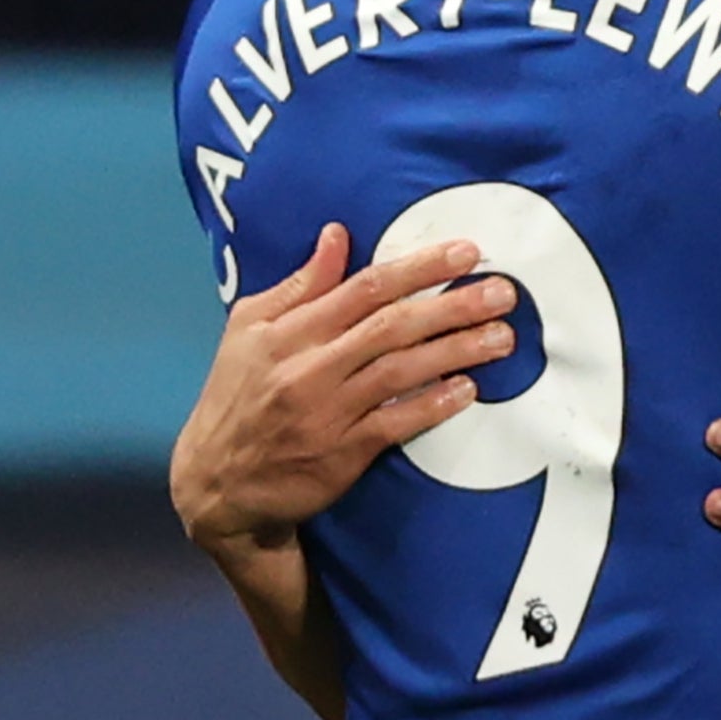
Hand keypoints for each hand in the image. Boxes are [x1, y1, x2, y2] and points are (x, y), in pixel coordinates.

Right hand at [170, 224, 513, 554]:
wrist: (217, 484)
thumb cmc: (238, 396)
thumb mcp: (250, 331)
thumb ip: (301, 286)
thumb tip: (337, 235)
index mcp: (287, 331)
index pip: (364, 288)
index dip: (419, 268)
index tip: (466, 252)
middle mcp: (308, 367)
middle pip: (392, 326)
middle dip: (453, 305)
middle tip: (503, 292)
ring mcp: (327, 411)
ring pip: (401, 371)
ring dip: (457, 351)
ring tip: (502, 336)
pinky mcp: (342, 452)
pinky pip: (396, 422)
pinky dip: (433, 405)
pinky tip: (468, 389)